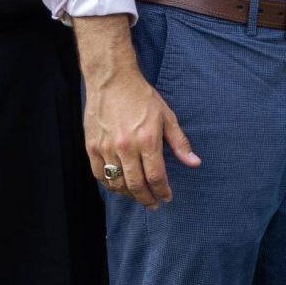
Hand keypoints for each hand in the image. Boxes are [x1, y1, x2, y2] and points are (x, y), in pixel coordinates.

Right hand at [84, 63, 198, 207]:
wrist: (111, 80)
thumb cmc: (142, 97)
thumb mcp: (167, 116)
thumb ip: (180, 143)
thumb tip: (194, 163)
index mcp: (147, 140)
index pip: (156, 176)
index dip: (162, 191)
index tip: (167, 197)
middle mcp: (126, 147)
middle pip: (136, 185)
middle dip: (147, 199)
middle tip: (154, 204)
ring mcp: (106, 148)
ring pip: (117, 183)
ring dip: (129, 194)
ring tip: (138, 196)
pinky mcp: (91, 146)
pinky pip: (99, 174)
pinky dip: (109, 184)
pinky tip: (118, 186)